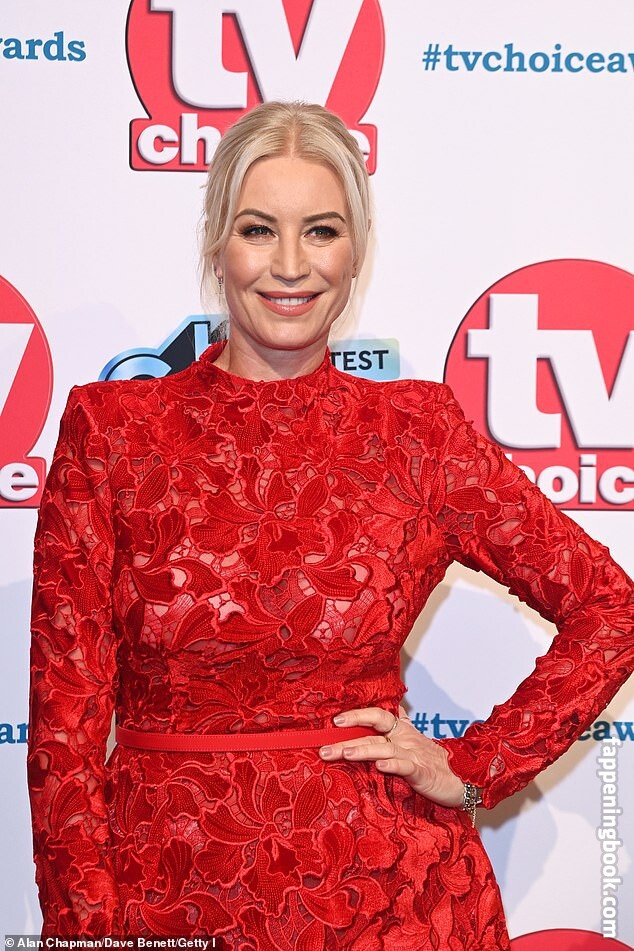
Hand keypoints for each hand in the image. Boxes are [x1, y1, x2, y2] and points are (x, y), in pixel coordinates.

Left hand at [319, 705, 464, 807]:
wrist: (466, 778)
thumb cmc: (437, 762)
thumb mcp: (416, 740)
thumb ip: (402, 724)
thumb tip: (394, 708)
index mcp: (402, 732)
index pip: (378, 716)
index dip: (358, 715)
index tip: (336, 720)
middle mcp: (405, 740)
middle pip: (374, 730)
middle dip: (348, 734)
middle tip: (325, 744)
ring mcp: (413, 755)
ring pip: (384, 748)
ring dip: (363, 749)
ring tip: (345, 752)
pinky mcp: (422, 773)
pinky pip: (406, 766)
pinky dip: (392, 765)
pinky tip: (379, 766)